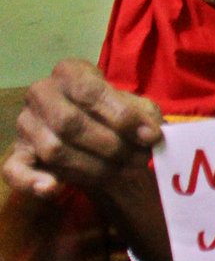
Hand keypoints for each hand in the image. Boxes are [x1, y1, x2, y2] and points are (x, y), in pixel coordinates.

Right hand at [5, 60, 171, 260]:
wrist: (91, 131)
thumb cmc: (113, 113)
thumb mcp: (135, 105)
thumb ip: (145, 115)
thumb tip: (152, 133)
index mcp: (69, 73)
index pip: (90, 92)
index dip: (123, 117)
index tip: (151, 137)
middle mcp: (42, 94)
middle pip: (70, 123)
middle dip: (112, 146)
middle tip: (140, 160)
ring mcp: (26, 124)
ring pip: (54, 150)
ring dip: (95, 167)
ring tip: (125, 172)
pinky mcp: (18, 154)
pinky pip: (15, 170)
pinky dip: (32, 182)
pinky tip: (54, 188)